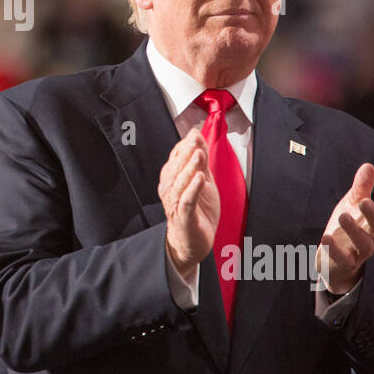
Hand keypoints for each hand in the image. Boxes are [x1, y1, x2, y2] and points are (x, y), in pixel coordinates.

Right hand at [160, 127, 219, 276]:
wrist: (194, 241)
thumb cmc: (197, 211)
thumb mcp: (203, 181)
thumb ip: (201, 160)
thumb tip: (197, 135)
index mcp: (172, 178)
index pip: (176, 157)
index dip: (185, 145)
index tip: (195, 133)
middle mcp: (170, 189)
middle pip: (176, 167)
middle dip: (186, 152)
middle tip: (195, 139)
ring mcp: (175, 203)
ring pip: (180, 182)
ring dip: (189, 168)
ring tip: (199, 155)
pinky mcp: (183, 217)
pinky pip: (186, 201)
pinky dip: (192, 189)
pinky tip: (200, 178)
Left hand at [315, 163, 373, 293]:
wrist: (335, 258)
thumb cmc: (348, 226)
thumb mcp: (353, 204)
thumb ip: (361, 187)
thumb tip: (368, 165)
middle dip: (373, 214)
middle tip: (363, 202)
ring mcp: (361, 252)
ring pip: (364, 243)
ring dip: (354, 230)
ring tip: (342, 216)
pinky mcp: (346, 263)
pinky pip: (344, 258)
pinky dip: (335, 249)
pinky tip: (326, 238)